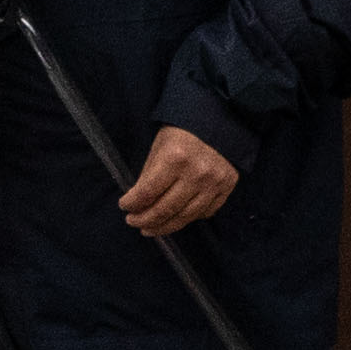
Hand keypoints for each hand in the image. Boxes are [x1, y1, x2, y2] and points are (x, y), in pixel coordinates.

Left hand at [122, 123, 240, 235]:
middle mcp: (196, 174)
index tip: (124, 207)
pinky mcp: (227, 189)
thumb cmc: (183, 131)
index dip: (132, 203)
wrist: (220, 121)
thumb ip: (149, 174)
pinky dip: (188, 218)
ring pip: (185, 217)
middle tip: (133, 222)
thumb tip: (138, 201)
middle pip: (165, 209)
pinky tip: (177, 218)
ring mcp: (214, 184)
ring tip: (150, 228)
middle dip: (145, 220)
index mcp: (175, 159)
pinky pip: (205, 212)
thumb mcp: (159, 146)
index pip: (148, 192)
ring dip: (164, 226)